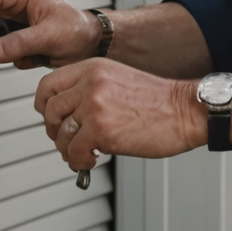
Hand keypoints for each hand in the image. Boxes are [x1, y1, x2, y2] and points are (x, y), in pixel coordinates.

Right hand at [0, 0, 100, 68]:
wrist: (94, 45)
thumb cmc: (79, 31)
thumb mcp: (48, 36)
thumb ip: (17, 43)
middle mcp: (21, 3)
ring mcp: (20, 20)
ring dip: (5, 49)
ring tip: (26, 54)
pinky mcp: (21, 35)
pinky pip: (5, 47)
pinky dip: (15, 57)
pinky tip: (34, 57)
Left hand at [35, 59, 203, 173]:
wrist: (186, 111)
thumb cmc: (159, 101)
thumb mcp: (119, 79)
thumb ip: (91, 89)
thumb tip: (68, 113)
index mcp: (93, 68)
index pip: (48, 85)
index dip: (44, 106)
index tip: (51, 118)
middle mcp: (90, 84)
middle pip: (50, 111)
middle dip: (55, 131)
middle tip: (66, 140)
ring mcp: (95, 106)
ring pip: (61, 134)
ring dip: (68, 150)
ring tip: (83, 154)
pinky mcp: (102, 130)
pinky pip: (74, 152)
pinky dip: (79, 162)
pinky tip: (93, 159)